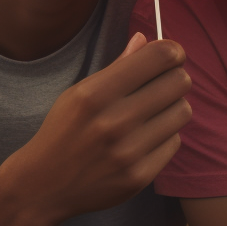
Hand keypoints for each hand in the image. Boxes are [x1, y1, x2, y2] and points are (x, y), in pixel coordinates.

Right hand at [0, 33, 190, 225]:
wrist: (44, 186)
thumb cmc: (63, 131)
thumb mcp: (79, 93)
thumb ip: (116, 66)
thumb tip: (146, 38)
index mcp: (96, 93)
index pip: (159, 56)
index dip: (172, 51)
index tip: (171, 55)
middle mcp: (114, 121)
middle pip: (179, 82)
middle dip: (175, 78)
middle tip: (163, 84)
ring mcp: (128, 152)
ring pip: (183, 111)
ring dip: (172, 108)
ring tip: (152, 112)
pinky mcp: (139, 176)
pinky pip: (174, 141)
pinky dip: (164, 136)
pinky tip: (144, 139)